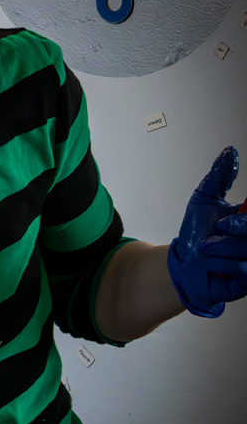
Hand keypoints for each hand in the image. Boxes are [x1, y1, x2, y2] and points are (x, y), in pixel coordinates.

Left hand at [166, 146, 246, 317]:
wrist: (183, 264)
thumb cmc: (196, 232)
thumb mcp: (204, 199)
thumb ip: (219, 176)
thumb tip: (229, 151)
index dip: (246, 219)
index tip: (229, 221)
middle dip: (236, 230)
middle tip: (218, 229)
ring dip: (222, 249)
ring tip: (207, 249)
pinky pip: (244, 271)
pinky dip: (222, 266)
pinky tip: (212, 265)